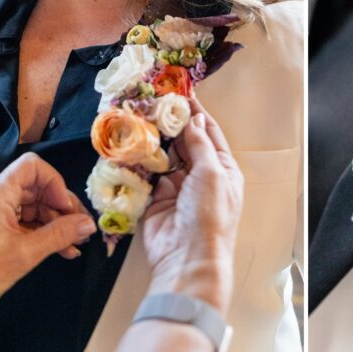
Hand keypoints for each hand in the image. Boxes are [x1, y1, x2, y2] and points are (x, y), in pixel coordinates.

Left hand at [0, 152, 95, 315]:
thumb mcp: (25, 254)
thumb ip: (60, 234)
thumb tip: (87, 224)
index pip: (32, 166)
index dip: (55, 183)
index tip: (66, 208)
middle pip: (35, 187)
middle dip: (60, 207)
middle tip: (80, 228)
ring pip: (30, 205)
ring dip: (53, 222)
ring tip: (73, 243)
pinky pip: (21, 220)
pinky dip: (39, 231)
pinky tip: (58, 248)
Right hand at [141, 98, 243, 313]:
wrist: (187, 258)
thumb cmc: (209, 214)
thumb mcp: (212, 172)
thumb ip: (200, 144)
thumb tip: (195, 120)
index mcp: (222, 168)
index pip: (209, 133)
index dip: (196, 113)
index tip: (181, 93)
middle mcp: (200, 176)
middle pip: (184, 143)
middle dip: (170, 124)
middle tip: (151, 102)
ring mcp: (177, 188)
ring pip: (164, 156)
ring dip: (153, 140)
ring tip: (138, 117)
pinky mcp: (155, 199)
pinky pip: (147, 174)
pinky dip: (140, 160)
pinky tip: (130, 143)